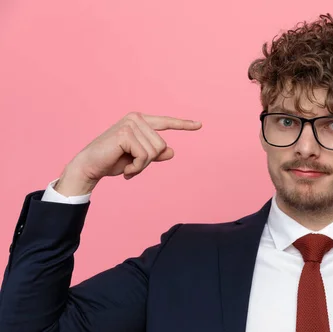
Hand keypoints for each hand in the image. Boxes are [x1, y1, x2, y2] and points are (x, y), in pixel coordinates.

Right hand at [54, 112, 201, 195]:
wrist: (90, 167)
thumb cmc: (113, 161)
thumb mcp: (138, 158)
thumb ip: (154, 154)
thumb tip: (172, 151)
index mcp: (139, 121)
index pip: (166, 122)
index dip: (183, 125)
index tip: (199, 125)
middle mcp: (135, 118)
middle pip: (161, 145)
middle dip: (148, 161)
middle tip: (131, 165)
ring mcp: (130, 124)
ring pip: (155, 151)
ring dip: (142, 165)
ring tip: (127, 166)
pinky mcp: (125, 133)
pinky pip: (145, 157)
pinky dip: (137, 168)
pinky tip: (125, 169)